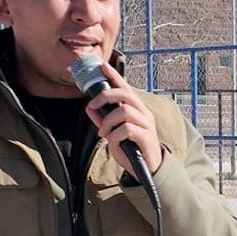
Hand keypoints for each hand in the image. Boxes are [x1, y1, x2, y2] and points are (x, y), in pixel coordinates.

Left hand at [84, 61, 162, 176]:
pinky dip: (114, 135)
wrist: (147, 170)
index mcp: (136, 109)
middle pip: (125, 94)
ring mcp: (147, 124)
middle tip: (92, 105)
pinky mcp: (146, 137)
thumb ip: (102, 120)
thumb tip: (89, 107)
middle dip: (105, 96)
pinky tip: (112, 141)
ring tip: (103, 132)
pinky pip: (126, 129)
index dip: (114, 76)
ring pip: (124, 111)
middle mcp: (144, 113)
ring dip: (108, 121)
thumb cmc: (131, 149)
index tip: (102, 65)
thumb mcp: (113, 132)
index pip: (125, 87)